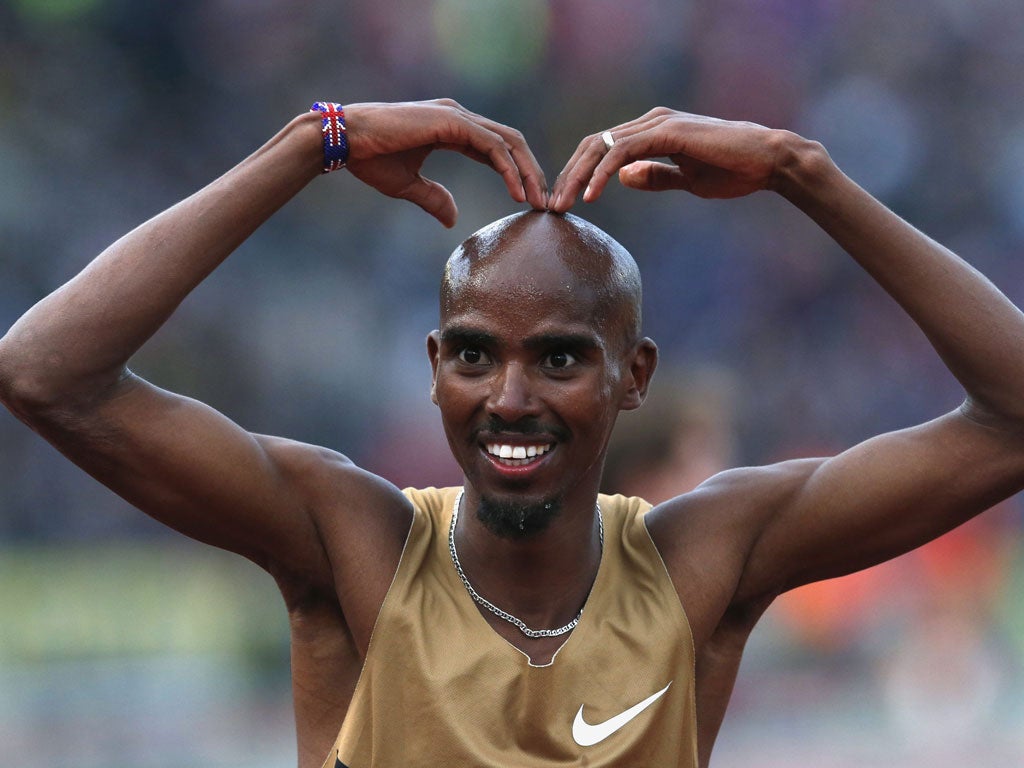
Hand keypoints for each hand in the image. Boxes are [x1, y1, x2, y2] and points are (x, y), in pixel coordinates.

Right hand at [342, 99, 546, 226]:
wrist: (346, 141)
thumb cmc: (370, 159)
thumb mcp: (408, 185)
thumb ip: (433, 198)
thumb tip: (452, 219)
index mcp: (451, 128)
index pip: (496, 149)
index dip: (516, 173)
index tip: (528, 200)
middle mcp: (459, 117)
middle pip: (510, 143)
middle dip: (531, 172)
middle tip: (544, 203)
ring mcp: (457, 116)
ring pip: (508, 142)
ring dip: (527, 172)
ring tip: (537, 201)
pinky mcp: (452, 121)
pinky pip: (492, 146)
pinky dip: (508, 169)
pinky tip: (517, 192)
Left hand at [549, 108, 790, 211]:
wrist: (767, 162)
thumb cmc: (732, 171)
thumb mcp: (685, 180)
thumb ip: (655, 176)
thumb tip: (624, 177)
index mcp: (651, 133)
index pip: (602, 150)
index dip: (578, 175)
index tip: (564, 203)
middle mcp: (650, 123)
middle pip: (594, 145)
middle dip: (568, 176)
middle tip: (550, 206)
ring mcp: (658, 124)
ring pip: (602, 146)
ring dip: (577, 177)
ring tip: (562, 205)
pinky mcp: (667, 133)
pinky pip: (623, 151)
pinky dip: (602, 174)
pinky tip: (590, 196)